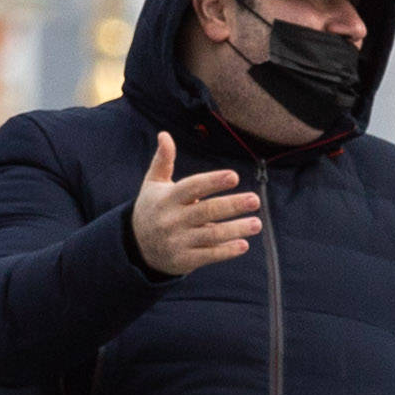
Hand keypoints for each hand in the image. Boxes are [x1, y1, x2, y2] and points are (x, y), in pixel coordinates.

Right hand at [126, 133, 260, 277]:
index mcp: (167, 199)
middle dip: (232, 205)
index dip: (213, 181)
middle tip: (255, 200)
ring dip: (235, 229)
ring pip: (211, 235)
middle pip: (206, 211)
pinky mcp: (183, 260)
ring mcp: (178, 241)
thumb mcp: (153, 184)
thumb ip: (163, 160)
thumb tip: (164, 135)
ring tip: (256, 223)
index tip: (234, 176)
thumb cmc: (152, 208)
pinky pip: (208, 255)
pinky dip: (226, 251)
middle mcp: (172, 220)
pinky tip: (243, 244)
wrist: (137, 247)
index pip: (192, 188)